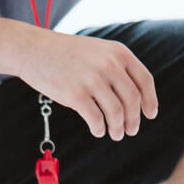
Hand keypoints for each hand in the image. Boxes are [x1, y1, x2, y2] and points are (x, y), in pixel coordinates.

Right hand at [16, 30, 158, 140]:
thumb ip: (118, 68)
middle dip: (134, 119)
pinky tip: (98, 131)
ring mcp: (92, 79)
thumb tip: (137, 100)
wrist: (32, 49)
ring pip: (117, 112)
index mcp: (118, 52)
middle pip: (133, 100)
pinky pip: (96, 119)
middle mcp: (109, 64)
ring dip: (118, 128)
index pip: (145, 80)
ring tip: (116, 134)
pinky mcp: (76, 94)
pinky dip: (100, 129)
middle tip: (131, 130)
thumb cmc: (67, 53)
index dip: (150, 101)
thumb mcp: (98, 51)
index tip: (150, 114)